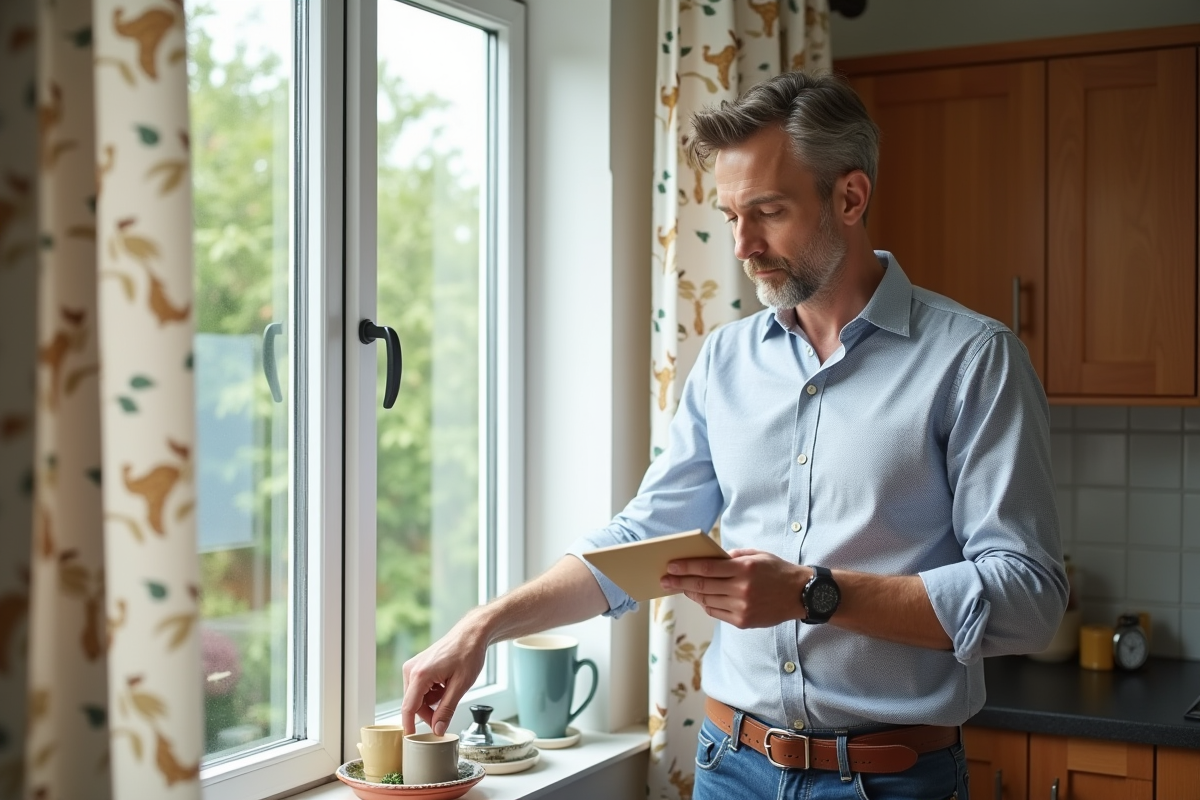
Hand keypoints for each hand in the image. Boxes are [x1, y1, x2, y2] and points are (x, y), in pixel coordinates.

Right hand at [401, 617, 488, 734]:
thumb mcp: (461, 685)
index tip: (411, 742)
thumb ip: (447, 709)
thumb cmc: (468, 653)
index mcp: (420, 675)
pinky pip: (420, 688)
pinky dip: (432, 692)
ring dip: (433, 701)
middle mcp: (411, 670)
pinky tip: (445, 683)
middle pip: (414, 704)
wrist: (471, 633)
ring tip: (449, 689)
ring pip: (417, 698)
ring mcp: (413, 667)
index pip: (409, 708)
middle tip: (447, 711)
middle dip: (429, 712)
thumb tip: (438, 730)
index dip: (410, 727)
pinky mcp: (417, 666)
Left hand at [660, 549, 808, 628]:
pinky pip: (716, 613)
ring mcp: (742, 607)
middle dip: (679, 582)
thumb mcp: (757, 555)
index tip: (670, 566)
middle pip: (702, 586)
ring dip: (691, 593)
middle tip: (664, 580)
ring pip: (707, 600)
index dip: (685, 567)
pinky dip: (705, 604)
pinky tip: (699, 597)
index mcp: (744, 569)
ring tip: (680, 587)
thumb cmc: (777, 571)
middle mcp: (742, 589)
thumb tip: (709, 559)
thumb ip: (733, 556)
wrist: (801, 594)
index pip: (706, 568)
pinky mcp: (743, 621)